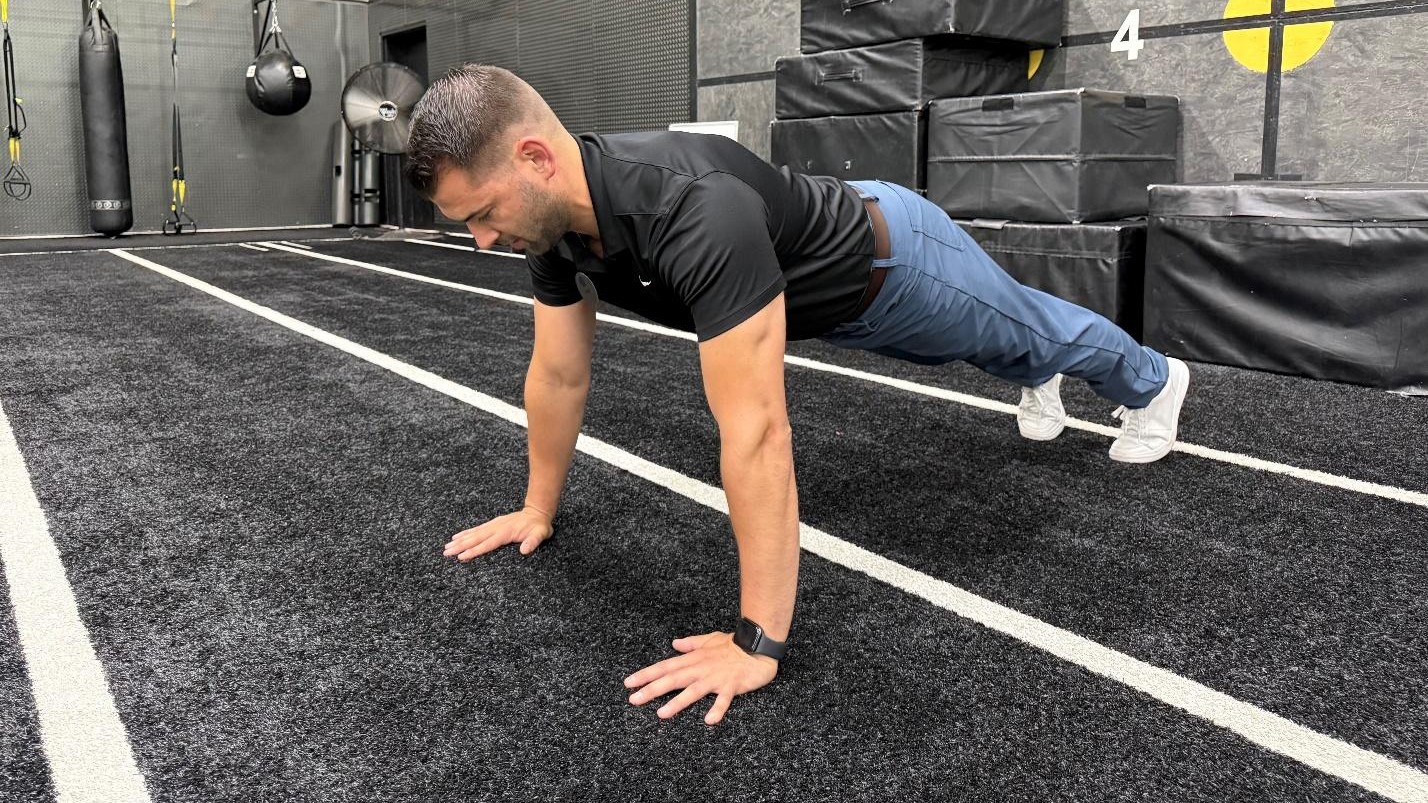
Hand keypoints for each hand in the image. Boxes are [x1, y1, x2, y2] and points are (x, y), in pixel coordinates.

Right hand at [443, 507, 553, 559]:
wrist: (537, 512)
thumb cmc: (539, 526)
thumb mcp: (540, 534)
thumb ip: (533, 542)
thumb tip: (524, 550)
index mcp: (505, 532)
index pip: (487, 544)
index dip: (474, 551)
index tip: (461, 557)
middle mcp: (496, 528)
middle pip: (475, 538)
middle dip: (460, 546)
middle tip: (446, 553)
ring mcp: (493, 525)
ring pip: (473, 534)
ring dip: (459, 540)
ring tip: (446, 547)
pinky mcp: (493, 524)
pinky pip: (476, 529)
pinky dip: (465, 533)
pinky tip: (457, 537)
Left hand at [623, 631, 778, 724]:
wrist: (757, 645)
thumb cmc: (733, 644)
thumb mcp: (709, 640)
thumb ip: (691, 644)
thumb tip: (674, 644)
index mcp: (694, 659)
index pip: (665, 666)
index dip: (646, 674)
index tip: (629, 683)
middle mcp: (701, 668)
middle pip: (673, 679)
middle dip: (652, 689)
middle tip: (633, 699)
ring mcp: (716, 678)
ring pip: (693, 691)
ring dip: (677, 702)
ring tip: (662, 714)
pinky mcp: (732, 685)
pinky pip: (724, 699)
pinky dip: (717, 709)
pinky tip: (709, 720)